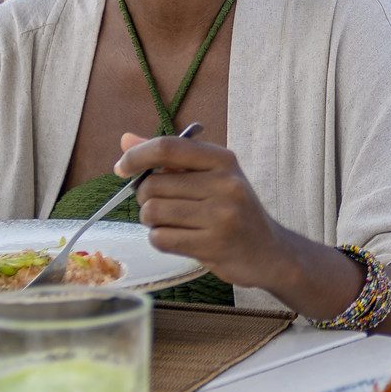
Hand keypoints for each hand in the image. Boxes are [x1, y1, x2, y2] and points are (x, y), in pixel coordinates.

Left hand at [116, 131, 286, 289]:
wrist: (269, 252)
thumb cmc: (234, 211)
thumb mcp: (211, 177)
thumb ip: (169, 159)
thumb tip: (125, 139)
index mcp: (223, 160)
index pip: (168, 147)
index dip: (136, 156)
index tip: (121, 168)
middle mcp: (225, 183)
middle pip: (152, 185)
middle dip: (146, 199)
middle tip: (163, 207)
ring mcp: (221, 215)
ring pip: (153, 212)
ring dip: (152, 221)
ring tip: (173, 224)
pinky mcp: (213, 244)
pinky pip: (160, 239)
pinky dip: (160, 240)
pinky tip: (178, 240)